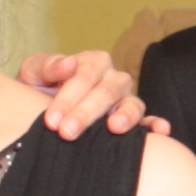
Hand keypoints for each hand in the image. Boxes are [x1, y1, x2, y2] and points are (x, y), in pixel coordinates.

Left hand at [17, 51, 165, 139]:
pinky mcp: (135, 119)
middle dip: (85, 113)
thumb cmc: (40, 88)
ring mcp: (126, 99)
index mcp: (92, 62)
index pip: (83, 77)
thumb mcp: (34, 72)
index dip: (67, 98)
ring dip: (124, 116)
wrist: (41, 107)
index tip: (51, 120)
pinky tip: (160, 130)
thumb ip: (47, 66)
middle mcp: (114, 78)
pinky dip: (155, 125)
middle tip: (66, 132)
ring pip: (132, 104)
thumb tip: (69, 63)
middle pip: (105, 92)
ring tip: (114, 128)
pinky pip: (148, 120)